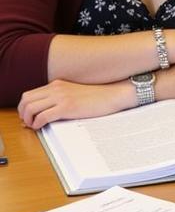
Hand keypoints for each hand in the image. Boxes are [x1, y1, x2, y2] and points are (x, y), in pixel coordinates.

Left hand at [19, 79, 134, 129]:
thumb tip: (48, 109)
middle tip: (28, 123)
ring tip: (34, 126)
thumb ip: (61, 97)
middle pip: (26, 100)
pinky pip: (42, 117)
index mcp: (57, 84)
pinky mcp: (67, 107)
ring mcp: (61, 97)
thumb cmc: (99, 96)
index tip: (28, 116)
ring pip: (30, 108)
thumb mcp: (76, 92)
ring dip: (28, 120)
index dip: (24, 107)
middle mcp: (56, 88)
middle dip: (22, 114)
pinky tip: (42, 127)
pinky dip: (37, 124)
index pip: (29, 94)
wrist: (114, 94)